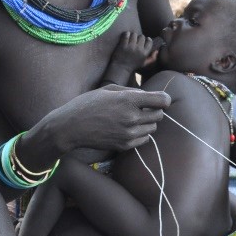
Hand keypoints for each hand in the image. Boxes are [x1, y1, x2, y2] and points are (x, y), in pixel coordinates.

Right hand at [51, 85, 170, 152]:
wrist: (71, 127)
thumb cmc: (87, 104)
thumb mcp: (108, 90)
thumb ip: (131, 91)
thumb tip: (147, 94)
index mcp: (128, 100)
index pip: (161, 100)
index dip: (164, 99)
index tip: (160, 100)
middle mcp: (131, 118)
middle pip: (159, 115)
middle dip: (154, 110)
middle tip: (143, 108)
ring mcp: (129, 134)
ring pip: (153, 128)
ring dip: (147, 123)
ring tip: (132, 119)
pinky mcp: (125, 145)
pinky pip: (144, 139)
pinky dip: (140, 134)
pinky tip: (128, 129)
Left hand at [109, 31, 157, 76]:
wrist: (121, 68)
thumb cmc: (133, 66)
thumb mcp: (144, 64)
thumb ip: (152, 58)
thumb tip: (157, 51)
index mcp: (144, 53)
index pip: (149, 41)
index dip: (147, 39)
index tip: (143, 40)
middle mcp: (139, 49)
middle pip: (142, 36)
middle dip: (139, 37)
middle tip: (135, 40)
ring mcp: (130, 47)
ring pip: (134, 34)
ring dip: (132, 35)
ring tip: (130, 38)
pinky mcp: (123, 45)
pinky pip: (126, 35)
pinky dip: (126, 34)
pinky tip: (125, 36)